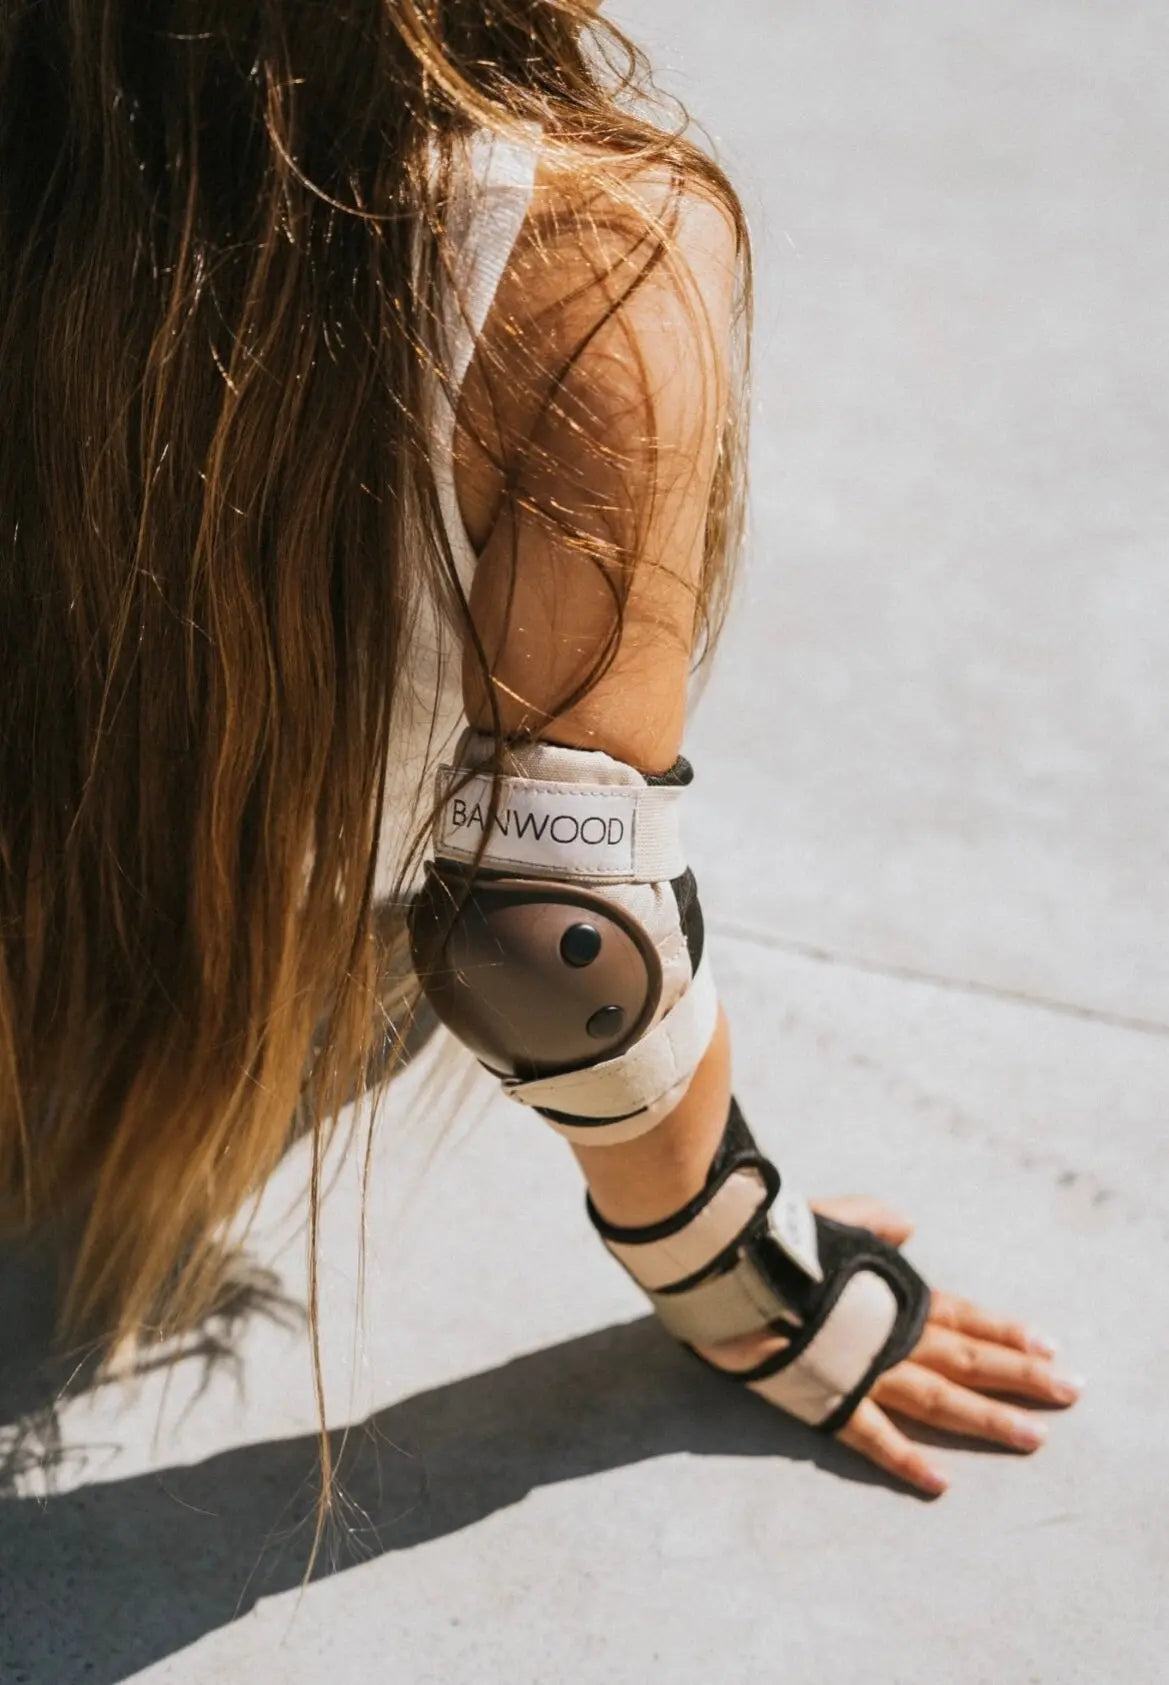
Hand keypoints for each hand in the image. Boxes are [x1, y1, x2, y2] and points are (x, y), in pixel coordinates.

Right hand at [694, 1195, 1081, 1497]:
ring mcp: (863, 1368)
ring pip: (940, 1399)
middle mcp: (889, 1333)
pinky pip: (873, 1436)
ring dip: (989, 1418)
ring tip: (1033, 1437)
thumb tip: (907, 1224)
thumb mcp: (832, 1214)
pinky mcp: (828, 1397)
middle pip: (969, 1357)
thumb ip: (873, 1220)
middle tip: (1070, 1392)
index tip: (1048, 1345)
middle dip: (1022, 1375)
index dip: (1005, 1331)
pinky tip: (940, 1480)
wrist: (727, 1266)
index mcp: (891, 1291)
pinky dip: (907, 1460)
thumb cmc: (775, 1236)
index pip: (963, 1314)